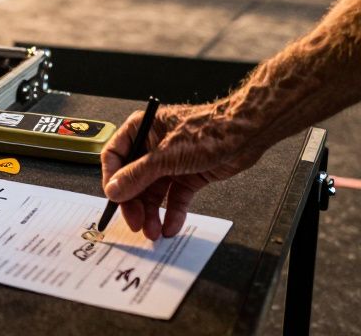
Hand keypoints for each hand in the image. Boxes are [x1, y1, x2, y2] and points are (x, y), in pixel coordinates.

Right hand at [101, 102, 264, 239]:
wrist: (247, 134)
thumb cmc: (209, 130)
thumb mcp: (166, 155)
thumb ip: (137, 175)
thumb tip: (114, 190)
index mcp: (141, 130)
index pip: (115, 157)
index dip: (112, 180)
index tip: (114, 201)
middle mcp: (152, 146)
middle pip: (133, 179)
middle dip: (134, 203)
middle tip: (136, 222)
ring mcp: (170, 162)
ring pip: (153, 192)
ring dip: (152, 213)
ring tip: (154, 231)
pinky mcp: (188, 175)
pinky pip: (175, 198)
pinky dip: (172, 213)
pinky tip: (170, 226)